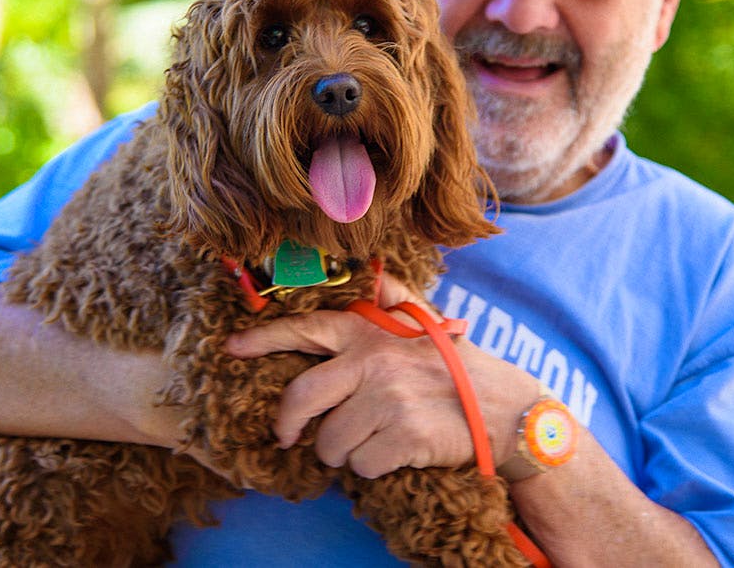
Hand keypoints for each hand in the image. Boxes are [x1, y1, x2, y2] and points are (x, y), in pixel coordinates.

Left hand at [225, 276, 537, 477]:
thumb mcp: (420, 320)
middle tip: (289, 436)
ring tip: (368, 438)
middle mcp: (371, 361)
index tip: (231, 348)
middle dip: (289, 424)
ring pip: (329, 440)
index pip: (305, 330)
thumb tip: (370, 266)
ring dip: (342, 450)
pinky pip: (360, 465)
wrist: (502, 406)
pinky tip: (392, 450)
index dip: (264, 339)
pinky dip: (370, 467)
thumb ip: (390, 295)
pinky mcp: (401, 436)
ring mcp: (386, 399)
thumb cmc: (452, 364)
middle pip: (300, 398)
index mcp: (368, 331)